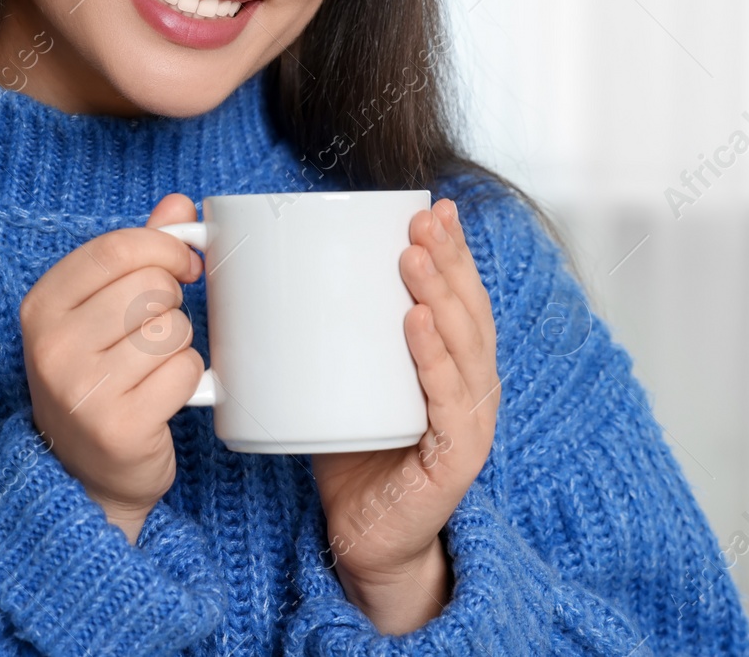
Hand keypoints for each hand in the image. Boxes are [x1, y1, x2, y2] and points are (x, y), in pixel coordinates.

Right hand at [19, 193, 205, 542]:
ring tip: (150, 370)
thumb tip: (179, 206)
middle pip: (151, 287)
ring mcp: (82, 389)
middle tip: (154, 332)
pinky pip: (185, 372)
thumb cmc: (98, 380)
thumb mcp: (101, 311)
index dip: (165, 248)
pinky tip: (161, 398)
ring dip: (178, 347)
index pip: (117, 248)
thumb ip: (138, 254)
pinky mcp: (120, 426)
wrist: (87, 474)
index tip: (182, 265)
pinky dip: (187, 381)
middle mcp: (53, 346)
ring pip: (173, 329)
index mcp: (42, 306)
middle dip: (171, 304)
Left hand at [310, 198, 499, 632]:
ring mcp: (469, 422)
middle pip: (470, 311)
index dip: (454, 251)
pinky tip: (417, 324)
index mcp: (453, 364)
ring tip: (412, 259)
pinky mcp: (456, 458)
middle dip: (449, 260)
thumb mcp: (344, 382)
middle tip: (421, 220)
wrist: (365, 541)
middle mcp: (472, 387)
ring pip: (464, 347)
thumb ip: (329, 336)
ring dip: (440, 296)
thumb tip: (276, 274)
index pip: (462, 296)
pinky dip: (435, 360)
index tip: (434, 207)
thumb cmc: (353, 454)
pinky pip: (449, 401)